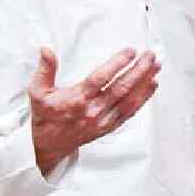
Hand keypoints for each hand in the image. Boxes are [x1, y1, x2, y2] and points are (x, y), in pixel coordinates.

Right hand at [29, 47, 159, 174]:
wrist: (48, 145)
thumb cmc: (46, 116)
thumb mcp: (38, 93)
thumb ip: (45, 70)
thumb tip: (46, 50)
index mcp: (77, 100)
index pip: (100, 79)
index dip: (117, 64)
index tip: (130, 51)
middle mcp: (93, 111)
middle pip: (121, 88)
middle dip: (138, 70)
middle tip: (150, 55)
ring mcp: (104, 120)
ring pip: (129, 100)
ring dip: (145, 82)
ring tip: (156, 66)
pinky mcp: (110, 126)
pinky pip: (131, 111)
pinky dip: (144, 97)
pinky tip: (152, 84)